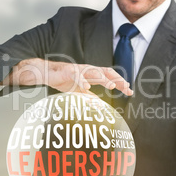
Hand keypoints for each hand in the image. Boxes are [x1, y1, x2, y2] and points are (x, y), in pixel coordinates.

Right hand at [1, 58, 132, 95]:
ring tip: (111, 86)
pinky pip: (76, 76)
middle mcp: (87, 70)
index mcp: (91, 74)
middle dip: (117, 79)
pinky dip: (82, 81)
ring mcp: (77, 70)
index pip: (109, 76)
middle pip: (106, 72)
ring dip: (103, 78)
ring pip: (93, 72)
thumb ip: (90, 97)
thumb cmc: (63, 80)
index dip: (120, 82)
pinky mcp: (67, 72)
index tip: (129, 91)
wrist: (45, 73)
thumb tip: (101, 105)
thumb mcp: (79, 91)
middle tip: (126, 88)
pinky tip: (87, 88)